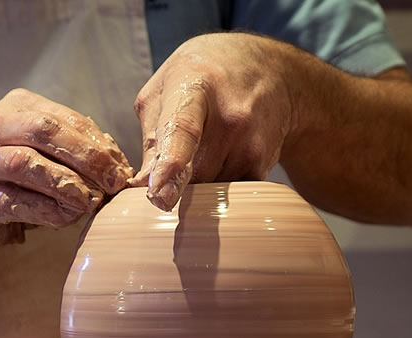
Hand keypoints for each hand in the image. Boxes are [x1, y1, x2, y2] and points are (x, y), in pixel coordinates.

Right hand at [0, 88, 132, 251]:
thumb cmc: (12, 183)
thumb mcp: (45, 159)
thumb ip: (75, 155)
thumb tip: (117, 165)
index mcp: (14, 107)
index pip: (64, 118)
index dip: (98, 143)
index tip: (121, 169)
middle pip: (45, 131)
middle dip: (86, 157)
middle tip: (112, 182)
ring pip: (26, 163)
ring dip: (66, 183)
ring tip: (90, 201)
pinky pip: (13, 201)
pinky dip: (45, 209)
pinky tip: (66, 217)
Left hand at [131, 33, 294, 210]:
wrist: (269, 68)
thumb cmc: (207, 76)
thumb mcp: (166, 87)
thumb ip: (150, 137)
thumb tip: (142, 186)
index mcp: (196, 87)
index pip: (182, 130)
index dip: (169, 165)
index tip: (159, 195)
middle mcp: (230, 117)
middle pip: (192, 175)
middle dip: (178, 178)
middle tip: (178, 154)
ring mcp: (252, 142)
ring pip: (211, 190)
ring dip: (201, 181)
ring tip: (208, 145)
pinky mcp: (264, 164)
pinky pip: (230, 193)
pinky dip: (221, 184)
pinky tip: (225, 153)